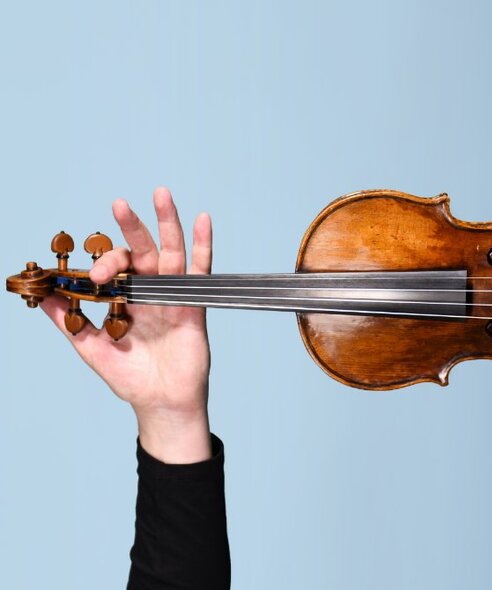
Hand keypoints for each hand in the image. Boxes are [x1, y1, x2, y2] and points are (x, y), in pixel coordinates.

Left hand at [40, 188, 213, 462]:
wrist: (160, 401)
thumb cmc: (131, 377)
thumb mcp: (90, 346)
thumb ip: (68, 320)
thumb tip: (41, 295)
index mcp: (126, 298)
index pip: (114, 267)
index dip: (102, 264)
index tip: (91, 276)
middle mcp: (150, 291)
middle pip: (142, 250)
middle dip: (132, 226)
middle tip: (119, 204)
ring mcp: (173, 294)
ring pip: (171, 251)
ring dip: (167, 222)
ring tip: (160, 194)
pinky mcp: (194, 303)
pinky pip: (201, 269)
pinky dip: (203, 244)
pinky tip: (201, 219)